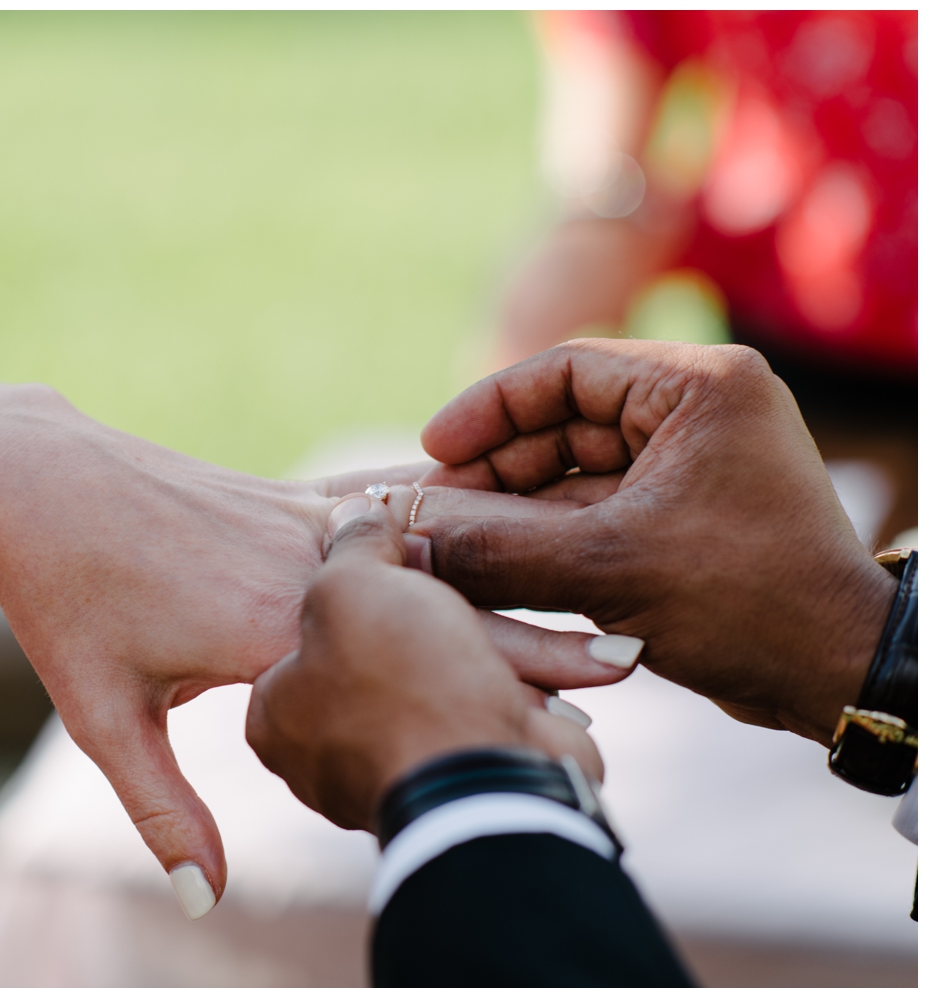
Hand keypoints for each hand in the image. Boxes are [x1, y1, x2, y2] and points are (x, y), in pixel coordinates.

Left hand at [0, 414, 631, 913]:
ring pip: (423, 547)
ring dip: (502, 572)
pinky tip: (484, 514)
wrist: (35, 479)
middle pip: (435, 603)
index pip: (406, 661)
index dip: (496, 684)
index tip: (575, 715)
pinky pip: (378, 503)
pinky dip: (438, 516)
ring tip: (580, 589)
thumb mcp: (100, 711)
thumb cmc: (61, 599)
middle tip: (623, 655)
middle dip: (529, 632)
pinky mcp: (281, 493)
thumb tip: (205, 902)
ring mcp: (293, 518)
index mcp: (266, 626)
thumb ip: (162, 806)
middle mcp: (296, 565)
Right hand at [415, 339, 897, 744]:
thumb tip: (405, 541)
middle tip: (435, 507)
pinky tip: (494, 561)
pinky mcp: (683, 514)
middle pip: (565, 420)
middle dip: (496, 466)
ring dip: (514, 504)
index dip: (489, 409)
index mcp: (698, 387)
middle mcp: (699, 412)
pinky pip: (595, 509)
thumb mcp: (608, 569)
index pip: (567, 369)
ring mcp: (692, 464)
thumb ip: (498, 549)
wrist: (835, 675)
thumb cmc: (745, 604)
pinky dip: (545, 533)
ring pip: (574, 470)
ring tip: (453, 540)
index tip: (434, 449)